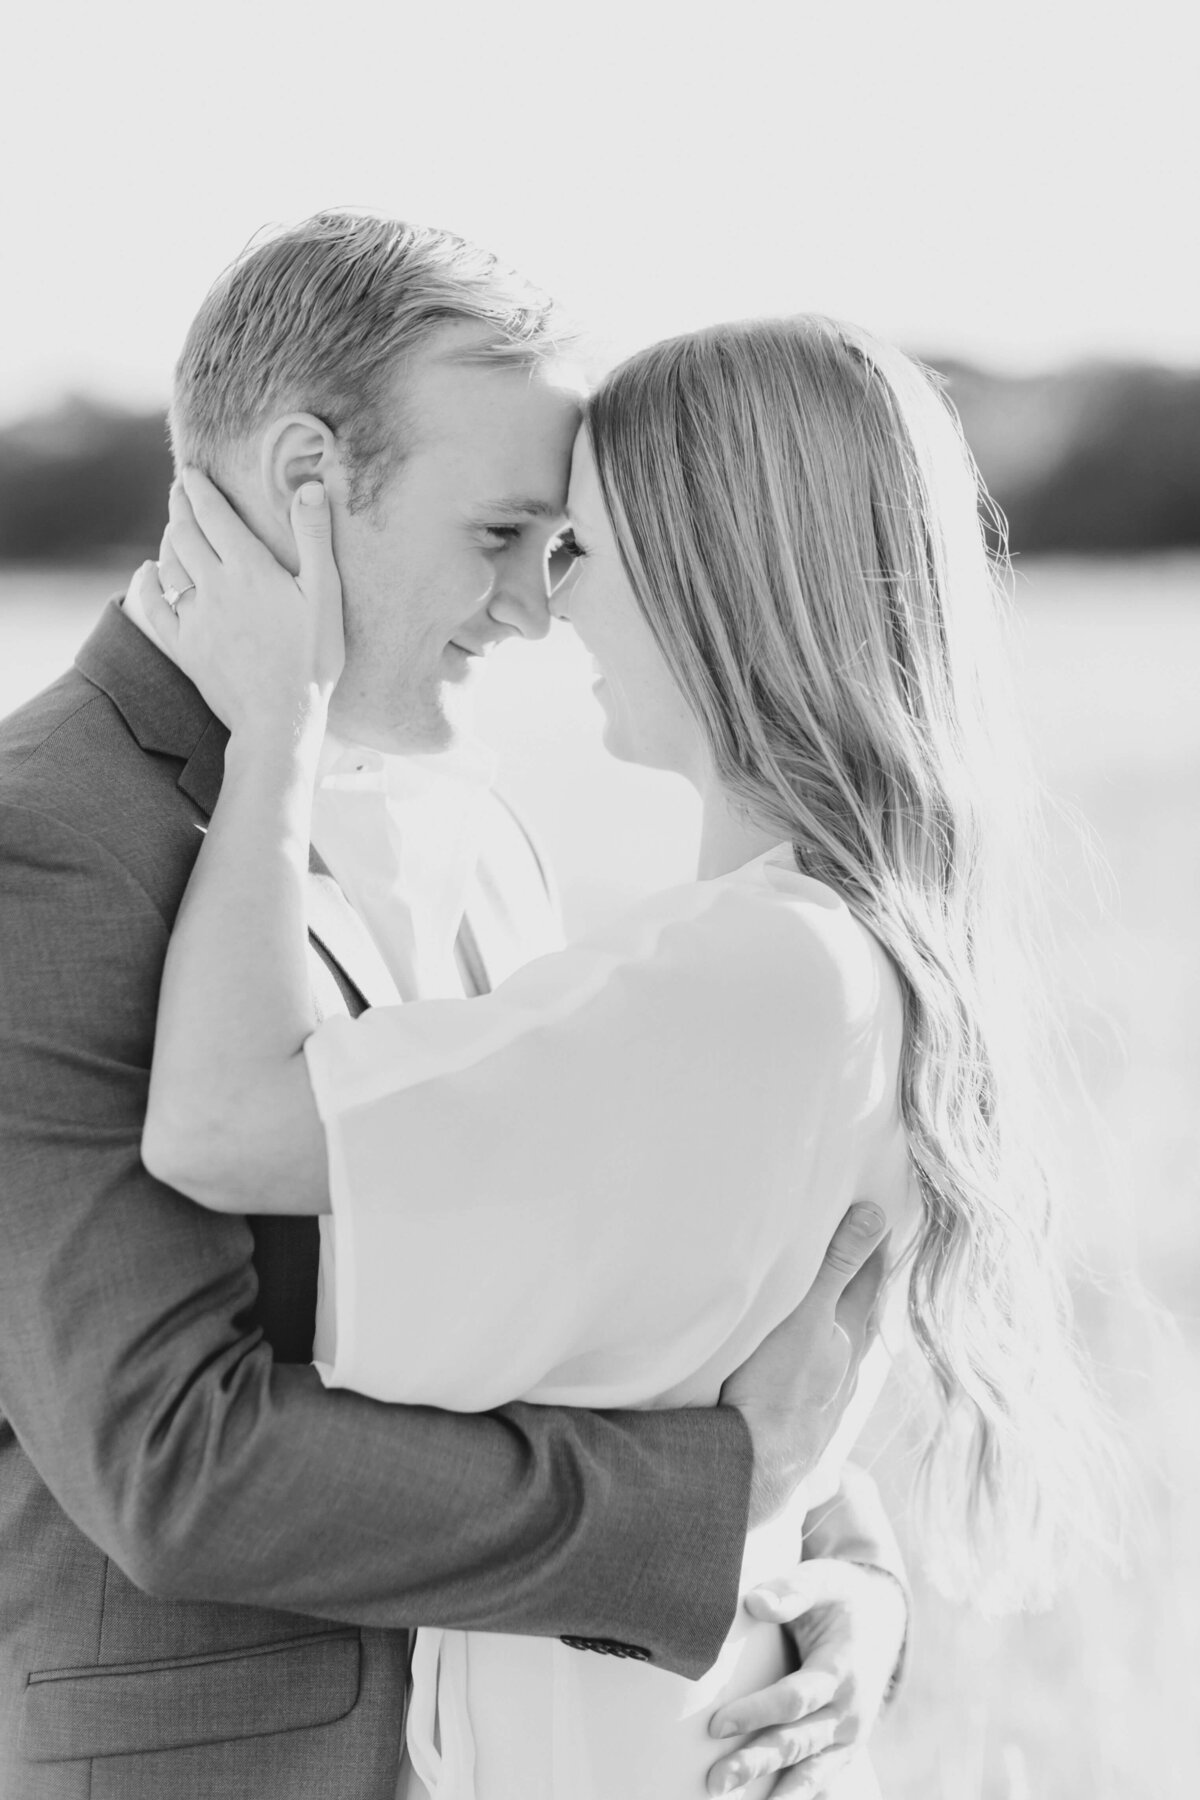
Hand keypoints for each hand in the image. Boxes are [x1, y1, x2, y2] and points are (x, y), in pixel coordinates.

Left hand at [144, 469, 343, 738]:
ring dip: (168, 538)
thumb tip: (311, 487)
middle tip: (179, 490)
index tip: (192, 472)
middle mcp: (214, 585)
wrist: (280, 719)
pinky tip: (147, 572)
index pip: (214, 514)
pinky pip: (154, 605)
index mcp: (249, 568)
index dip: (200, 489)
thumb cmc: (312, 659)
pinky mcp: (184, 646)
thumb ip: (315, 539)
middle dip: (180, 506)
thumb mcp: (325, 597)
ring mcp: (194, 617)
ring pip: (170, 564)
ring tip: (173, 526)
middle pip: (185, 532)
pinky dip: (147, 582)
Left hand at [706, 1559, 906, 1795]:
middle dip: (756, 1762)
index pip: (796, 1698)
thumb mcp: (822, 1580)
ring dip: (776, 1792)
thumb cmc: (839, 1597)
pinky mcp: (845, 1748)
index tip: (716, 1724)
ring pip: (810, 1771)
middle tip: (716, 1781)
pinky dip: (799, 1795)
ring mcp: (851, 1735)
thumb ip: (791, 1590)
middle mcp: (850, 1710)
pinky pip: (821, 1780)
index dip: (757, 1712)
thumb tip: (755, 1602)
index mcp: (842, 1668)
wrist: (882, 1618)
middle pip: (798, 1743)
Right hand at [720, 1205, 888, 1526]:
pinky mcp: (807, 1422)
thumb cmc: (778, 1383)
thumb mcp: (807, 1312)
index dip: (873, 1251)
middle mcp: (846, 1365)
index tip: (879, 1222)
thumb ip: (838, 1264)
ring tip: (840, 1312)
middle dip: (863, 1288)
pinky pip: (823, 1381)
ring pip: (844, 1352)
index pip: (867, 1281)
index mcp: (848, 1333)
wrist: (758, 1462)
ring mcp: (829, 1397)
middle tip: (866, 1260)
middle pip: (862, 1317)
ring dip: (843, 1328)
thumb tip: (875, 1216)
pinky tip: (812, 1371)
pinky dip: (822, 1362)